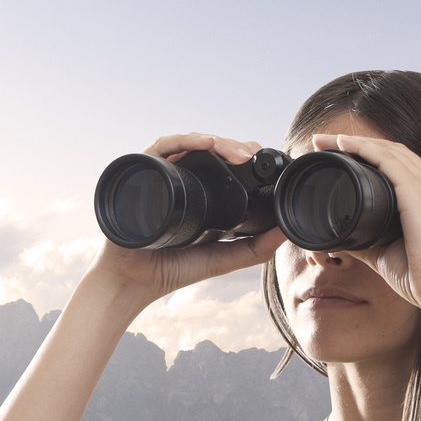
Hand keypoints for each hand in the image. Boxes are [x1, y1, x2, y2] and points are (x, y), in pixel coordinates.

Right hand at [88, 132, 287, 309]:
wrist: (134, 281)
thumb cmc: (171, 270)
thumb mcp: (223, 258)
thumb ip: (255, 249)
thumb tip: (286, 232)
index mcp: (199, 193)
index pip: (222, 162)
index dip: (242, 155)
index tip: (262, 161)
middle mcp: (179, 179)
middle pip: (208, 149)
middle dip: (233, 147)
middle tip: (251, 155)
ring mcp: (161, 174)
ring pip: (190, 143)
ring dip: (217, 142)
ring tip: (236, 153)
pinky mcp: (143, 172)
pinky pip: (163, 146)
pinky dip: (185, 140)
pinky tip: (205, 144)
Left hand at [309, 133, 420, 318]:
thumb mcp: (389, 253)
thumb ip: (367, 239)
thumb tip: (342, 235)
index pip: (399, 163)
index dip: (369, 154)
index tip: (338, 153)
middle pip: (392, 151)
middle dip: (356, 143)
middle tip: (323, 142)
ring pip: (388, 151)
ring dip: (354, 142)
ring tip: (324, 141)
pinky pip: (388, 161)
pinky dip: (363, 149)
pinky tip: (343, 145)